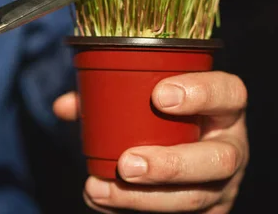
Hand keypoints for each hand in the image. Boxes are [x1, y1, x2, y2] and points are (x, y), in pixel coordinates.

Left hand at [53, 71, 248, 212]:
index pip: (229, 93)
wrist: (182, 145)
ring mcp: (222, 182)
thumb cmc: (159, 113)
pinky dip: (134, 209)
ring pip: (197, 196)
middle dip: (170, 164)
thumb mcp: (141, 97)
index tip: (159, 95)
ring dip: (144, 197)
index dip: (200, 93)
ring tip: (99, 189)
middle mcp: (230, 144)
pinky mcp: (208, 208)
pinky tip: (103, 201)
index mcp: (222, 106)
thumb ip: (104, 95)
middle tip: (127, 163)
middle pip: (219, 159)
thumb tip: (64, 106)